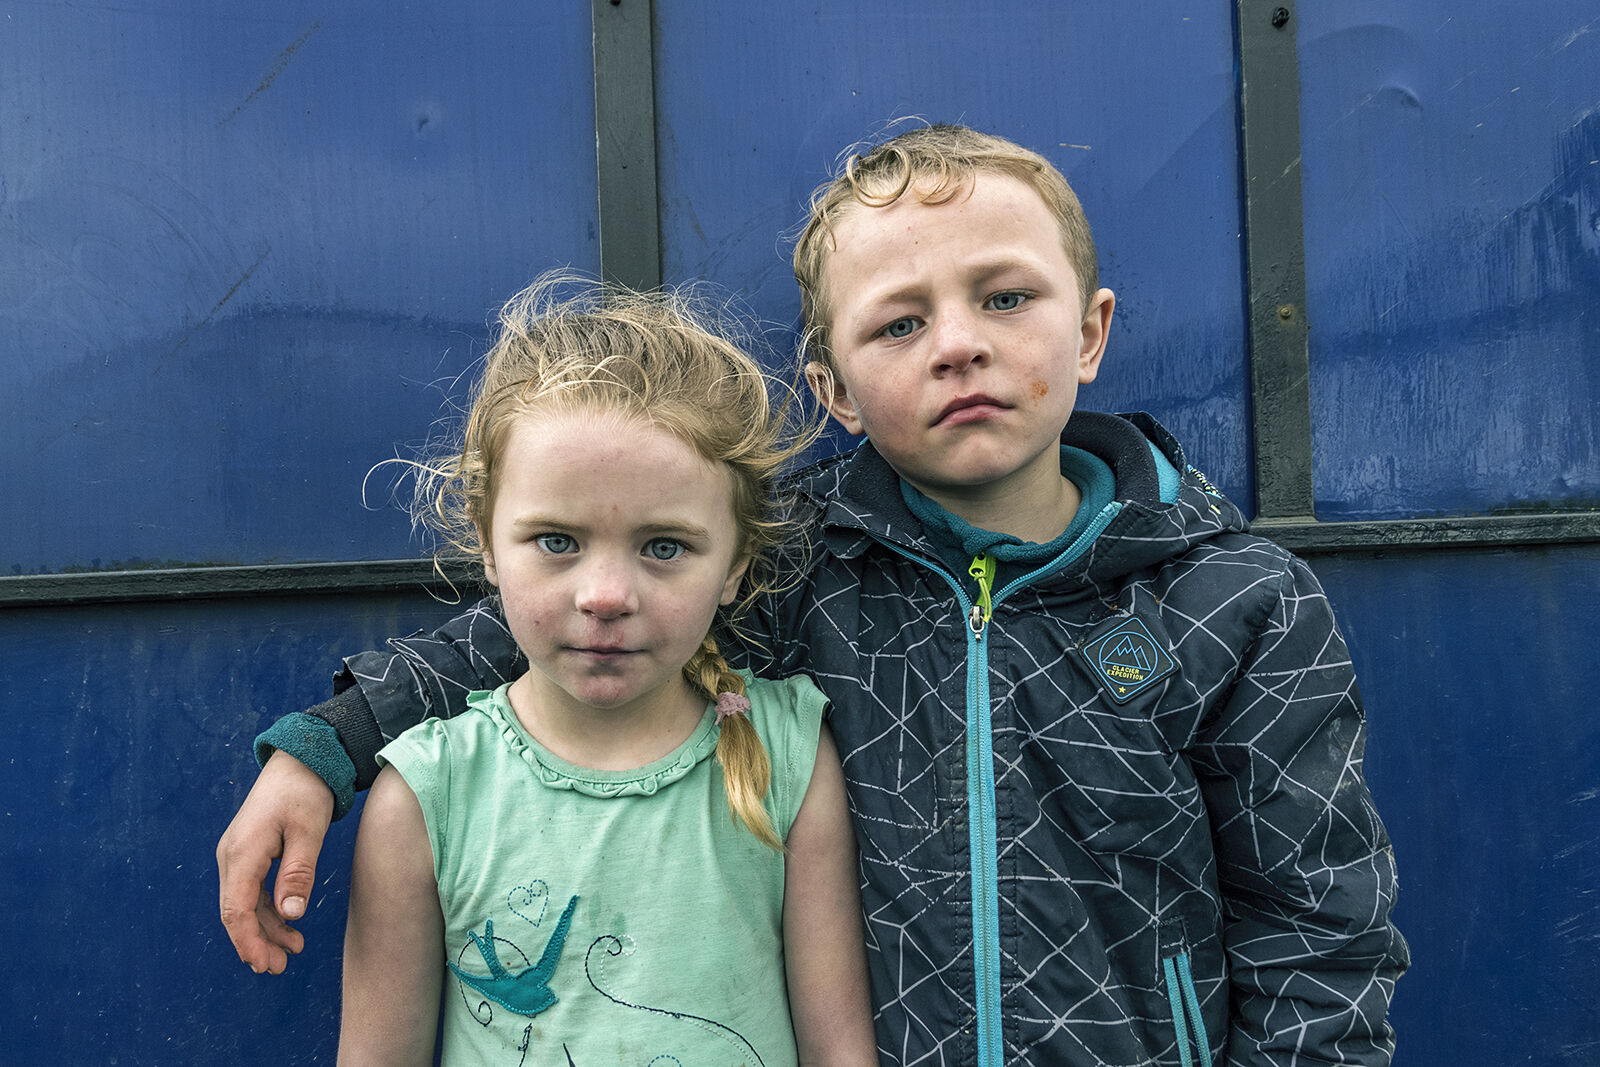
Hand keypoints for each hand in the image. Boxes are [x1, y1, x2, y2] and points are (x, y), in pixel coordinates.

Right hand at [217, 749, 334, 973]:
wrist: (299, 761)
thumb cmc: (305, 792)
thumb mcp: (308, 832)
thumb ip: (299, 872)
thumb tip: (290, 914)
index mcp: (242, 853)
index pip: (235, 909)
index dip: (248, 941)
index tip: (264, 964)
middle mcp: (232, 857)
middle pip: (235, 912)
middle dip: (255, 942)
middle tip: (280, 967)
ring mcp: (237, 856)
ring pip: (244, 904)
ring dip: (264, 929)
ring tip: (292, 950)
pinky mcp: (248, 855)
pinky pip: (251, 891)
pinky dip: (267, 911)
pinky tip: (288, 924)